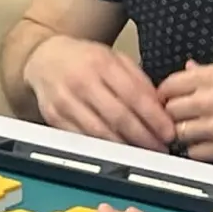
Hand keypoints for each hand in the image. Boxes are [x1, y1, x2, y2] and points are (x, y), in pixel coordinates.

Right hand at [23, 35, 174, 151]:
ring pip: (100, 133)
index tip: (169, 132)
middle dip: (144, 137)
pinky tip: (116, 152)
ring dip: (125, 148)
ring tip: (143, 154)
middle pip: (118, 117)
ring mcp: (65, 101)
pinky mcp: (53, 117)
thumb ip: (139, 81)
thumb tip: (161, 108)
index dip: (154, 118)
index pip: (134, 95)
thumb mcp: (114, 58)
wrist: (43, 58)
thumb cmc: (84, 59)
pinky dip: (101, 149)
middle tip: (160, 148)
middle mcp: (81, 81)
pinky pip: (81, 139)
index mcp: (101, 63)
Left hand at [155, 61, 212, 162]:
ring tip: (188, 132)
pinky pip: (197, 153)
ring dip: (181, 133)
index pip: (169, 85)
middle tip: (175, 116)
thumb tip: (192, 69)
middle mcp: (210, 101)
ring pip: (179, 133)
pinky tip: (203, 146)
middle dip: (170, 113)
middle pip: (169, 110)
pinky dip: (195, 151)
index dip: (164, 93)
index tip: (166, 97)